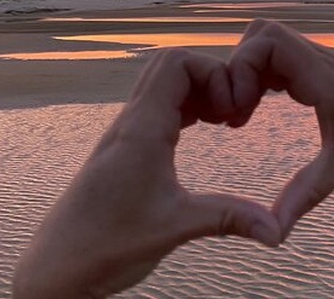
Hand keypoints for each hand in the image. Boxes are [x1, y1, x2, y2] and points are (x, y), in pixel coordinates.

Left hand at [13, 49, 280, 298]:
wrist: (57, 268)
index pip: (178, 64)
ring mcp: (124, 135)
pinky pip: (157, 107)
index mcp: (141, 129)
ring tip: (223, 122)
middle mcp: (129, 123)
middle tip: (233, 111)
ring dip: (197, 92)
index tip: (234, 108)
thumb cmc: (105, 245)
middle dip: (210, 77)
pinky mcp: (124, 150)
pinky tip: (202, 131)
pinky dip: (185, 108)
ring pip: (162, 85)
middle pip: (170, 65)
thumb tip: (277, 231)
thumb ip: (229, 219)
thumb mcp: (176, 227)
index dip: (215, 73)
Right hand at [228, 20, 333, 236]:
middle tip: (237, 109)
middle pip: (262, 34)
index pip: (268, 42)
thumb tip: (273, 232)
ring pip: (272, 42)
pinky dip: (265, 74)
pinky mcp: (325, 68)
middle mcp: (321, 60)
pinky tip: (264, 105)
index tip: (240, 109)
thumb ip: (306, 194)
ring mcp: (323, 61)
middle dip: (239, 68)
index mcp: (325, 77)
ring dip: (251, 71)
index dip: (242, 67)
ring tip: (245, 110)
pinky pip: (284, 56)